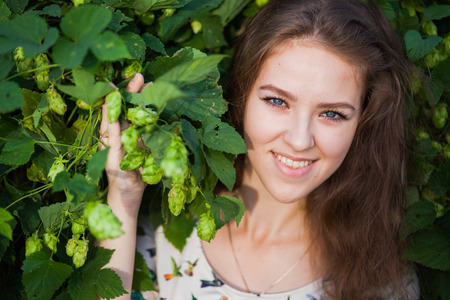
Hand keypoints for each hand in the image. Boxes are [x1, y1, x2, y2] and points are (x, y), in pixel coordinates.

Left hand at [99, 73, 146, 204]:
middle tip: (141, 76)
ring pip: (139, 113)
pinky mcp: (146, 143)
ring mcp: (134, 137)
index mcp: (110, 134)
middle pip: (127, 107)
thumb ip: (113, 136)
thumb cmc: (118, 177)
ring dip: (145, 99)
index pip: (112, 109)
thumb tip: (110, 115)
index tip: (115, 81)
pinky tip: (159, 104)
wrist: (130, 194)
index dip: (114, 95)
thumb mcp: (114, 157)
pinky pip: (150, 125)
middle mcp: (121, 132)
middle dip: (134, 92)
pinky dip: (154, 113)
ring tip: (152, 85)